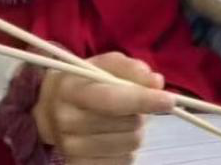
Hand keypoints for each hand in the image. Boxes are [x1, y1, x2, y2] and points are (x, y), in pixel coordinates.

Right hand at [32, 52, 174, 162]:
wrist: (50, 109)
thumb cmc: (83, 83)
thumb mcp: (103, 65)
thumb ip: (130, 68)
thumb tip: (156, 82)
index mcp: (71, 90)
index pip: (112, 99)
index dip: (143, 100)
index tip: (169, 99)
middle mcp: (68, 120)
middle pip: (128, 124)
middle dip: (140, 114)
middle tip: (131, 106)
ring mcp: (72, 148)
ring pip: (130, 145)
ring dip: (136, 131)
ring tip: (121, 121)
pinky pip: (123, 162)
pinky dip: (127, 149)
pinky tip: (114, 137)